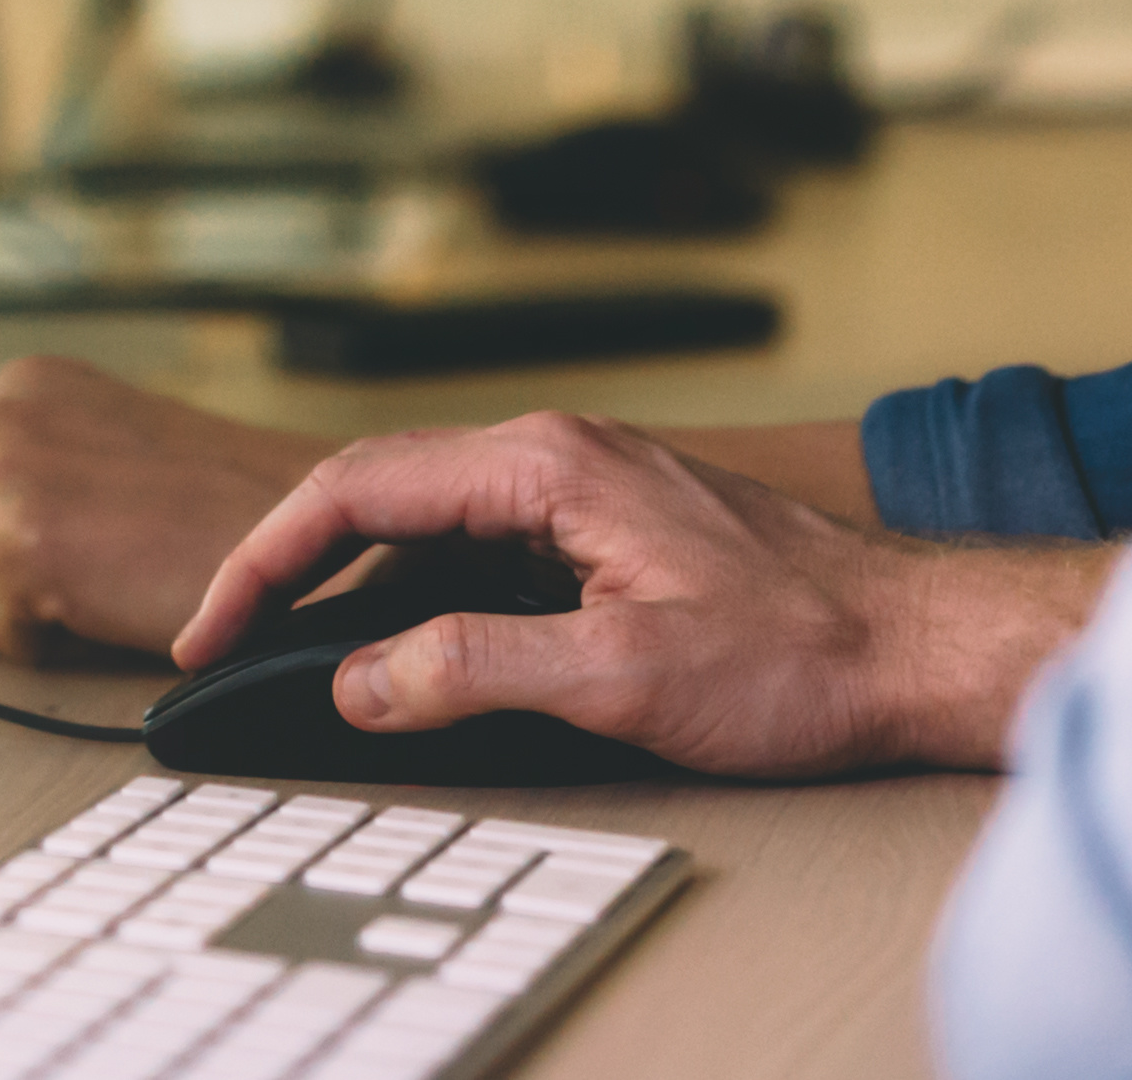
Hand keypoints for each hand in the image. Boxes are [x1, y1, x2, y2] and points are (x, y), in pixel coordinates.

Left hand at [0, 361, 333, 660]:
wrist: (297, 543)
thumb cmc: (217, 512)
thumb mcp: (106, 452)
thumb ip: (30, 468)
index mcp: (20, 384)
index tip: (72, 553)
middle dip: (2, 591)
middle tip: (94, 579)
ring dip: (32, 622)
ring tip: (107, 587)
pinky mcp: (14, 538)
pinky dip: (54, 647)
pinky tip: (110, 606)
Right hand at [170, 411, 1106, 778]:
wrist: (917, 644)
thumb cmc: (801, 653)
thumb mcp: (625, 678)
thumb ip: (479, 669)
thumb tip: (359, 678)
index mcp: (545, 463)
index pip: (358, 488)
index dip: (267, 560)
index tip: (214, 628)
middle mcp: (556, 453)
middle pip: (378, 491)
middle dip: (286, 567)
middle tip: (222, 645)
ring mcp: (584, 485)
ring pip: (427, 517)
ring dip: (349, 579)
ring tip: (286, 650)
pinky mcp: (607, 527)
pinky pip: (477, 543)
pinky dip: (414, 588)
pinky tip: (400, 644)